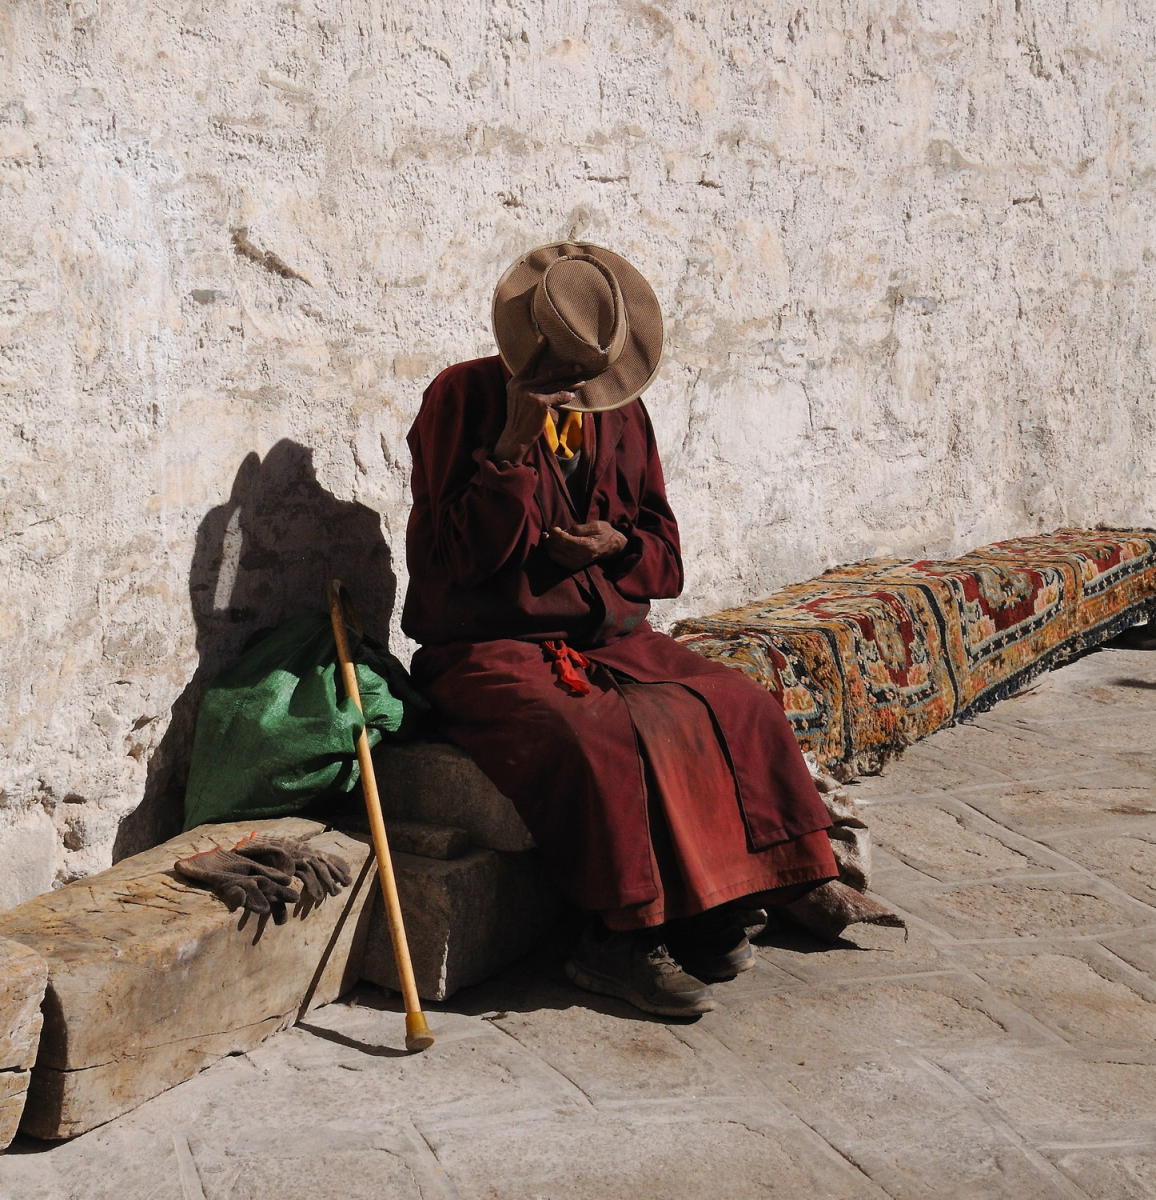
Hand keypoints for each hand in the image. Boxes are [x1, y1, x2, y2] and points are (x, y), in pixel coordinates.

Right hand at [493, 339, 585, 463]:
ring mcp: (530, 393)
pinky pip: (557, 397)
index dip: (538, 351)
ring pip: (555, 384)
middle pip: (548, 372)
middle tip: (579, 365)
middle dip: (566, 369)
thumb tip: (546, 380)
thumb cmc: (520, 419)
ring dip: (571, 383)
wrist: (515, 437)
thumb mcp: (518, 399)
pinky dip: (565, 396)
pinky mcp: (539, 403)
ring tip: (582, 381)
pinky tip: (571, 396)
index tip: (545, 338)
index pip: (529, 363)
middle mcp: (521, 384)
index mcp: (516, 381)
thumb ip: (528, 387)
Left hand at [545, 521, 627, 570]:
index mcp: (588, 546)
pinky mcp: (576, 566)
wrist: (613, 546)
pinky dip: (553, 554)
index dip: (556, 534)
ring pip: (557, 556)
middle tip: (548, 532)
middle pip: (559, 549)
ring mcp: (579, 563)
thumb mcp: (595, 525)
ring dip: (550, 547)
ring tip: (549, 538)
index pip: (566, 541)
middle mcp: (582, 557)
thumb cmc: (605, 533)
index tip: (553, 527)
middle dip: (551, 540)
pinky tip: (553, 547)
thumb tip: (563, 531)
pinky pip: (559, 561)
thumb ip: (579, 528)